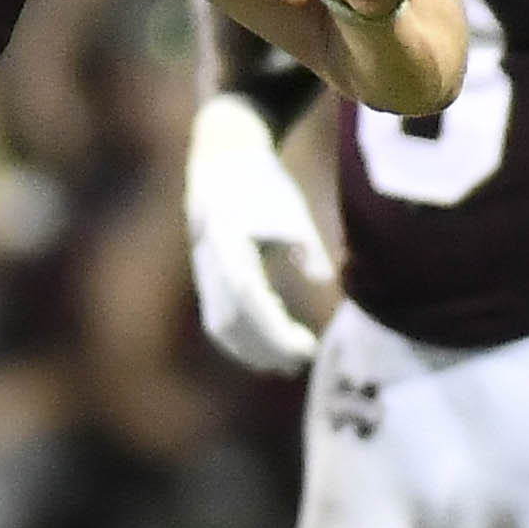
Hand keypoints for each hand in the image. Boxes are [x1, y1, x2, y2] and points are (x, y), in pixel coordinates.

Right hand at [182, 93, 332, 374]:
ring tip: (286, 364)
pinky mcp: (207, 279)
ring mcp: (205, 273)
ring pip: (222, 326)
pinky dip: (241, 341)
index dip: (275, 330)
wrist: (220, 163)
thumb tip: (323, 278)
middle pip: (233, 322)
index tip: (306, 348)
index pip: (249, 300)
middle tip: (302, 362)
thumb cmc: (262, 184)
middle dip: (266, 347)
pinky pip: (219, 320)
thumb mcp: (288, 208)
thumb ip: (303, 244)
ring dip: (252, 350)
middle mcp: (211, 263)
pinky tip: (267, 351)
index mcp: (229, 243)